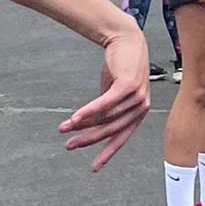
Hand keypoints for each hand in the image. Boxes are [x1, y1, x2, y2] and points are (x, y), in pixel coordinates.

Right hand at [60, 26, 149, 169]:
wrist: (126, 39)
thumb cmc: (120, 66)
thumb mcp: (113, 91)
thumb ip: (107, 109)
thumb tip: (91, 124)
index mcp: (138, 112)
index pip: (121, 137)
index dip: (107, 153)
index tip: (94, 167)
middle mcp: (140, 107)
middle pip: (111, 130)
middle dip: (88, 139)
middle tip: (69, 145)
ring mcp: (136, 97)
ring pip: (105, 118)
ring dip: (82, 124)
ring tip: (64, 128)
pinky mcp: (128, 85)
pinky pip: (105, 104)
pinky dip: (89, 112)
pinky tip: (75, 118)